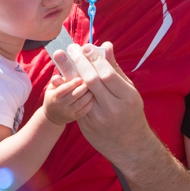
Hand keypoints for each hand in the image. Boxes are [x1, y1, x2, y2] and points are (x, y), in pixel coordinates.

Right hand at [42, 75, 92, 124]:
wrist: (52, 116)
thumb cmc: (53, 97)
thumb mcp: (51, 88)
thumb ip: (57, 81)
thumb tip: (62, 74)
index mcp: (54, 97)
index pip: (64, 89)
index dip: (73, 83)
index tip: (80, 78)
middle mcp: (60, 105)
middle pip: (74, 96)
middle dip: (83, 88)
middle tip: (88, 83)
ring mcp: (67, 113)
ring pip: (80, 103)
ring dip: (88, 95)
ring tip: (91, 89)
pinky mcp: (74, 117)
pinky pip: (84, 111)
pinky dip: (89, 104)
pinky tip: (92, 98)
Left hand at [53, 42, 148, 158]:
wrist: (129, 145)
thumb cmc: (130, 111)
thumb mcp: (129, 90)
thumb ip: (115, 69)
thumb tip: (106, 46)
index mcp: (127, 97)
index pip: (107, 74)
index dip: (95, 59)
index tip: (86, 46)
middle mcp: (112, 108)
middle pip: (92, 81)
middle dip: (79, 61)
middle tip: (70, 47)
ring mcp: (98, 118)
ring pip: (79, 91)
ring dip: (68, 72)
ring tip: (59, 56)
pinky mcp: (86, 125)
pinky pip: (75, 103)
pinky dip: (66, 88)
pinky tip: (58, 76)